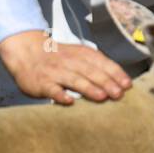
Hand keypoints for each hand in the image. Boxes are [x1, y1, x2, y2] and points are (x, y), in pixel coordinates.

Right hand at [0, 30, 131, 104]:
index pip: (101, 62)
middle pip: (90, 71)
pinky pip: (52, 89)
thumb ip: (95, 66)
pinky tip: (68, 101)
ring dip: (88, 88)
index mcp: (81, 54)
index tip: (127, 85)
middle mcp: (69, 62)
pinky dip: (60, 94)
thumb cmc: (56, 57)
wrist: (26, 51)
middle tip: (118, 93)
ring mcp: (55, 72)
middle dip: (106, 82)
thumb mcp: (77, 55)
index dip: (115, 73)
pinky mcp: (42, 83)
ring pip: (74, 79)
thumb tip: (119, 82)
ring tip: (102, 97)